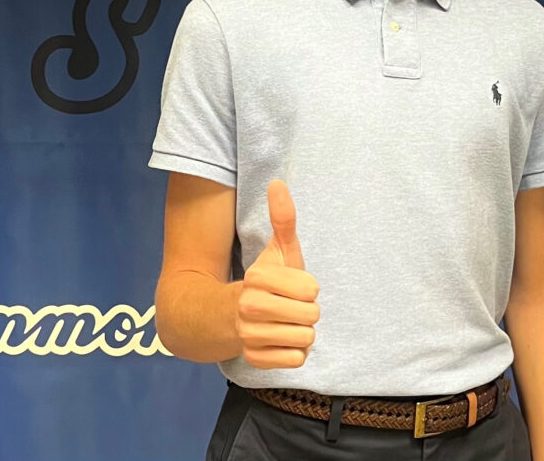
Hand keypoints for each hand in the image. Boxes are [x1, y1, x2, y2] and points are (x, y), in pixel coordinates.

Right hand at [236, 179, 320, 368]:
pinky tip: (279, 341)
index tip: (293, 286)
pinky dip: (294, 353)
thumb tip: (278, 182)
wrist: (232, 315)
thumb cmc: (268, 280)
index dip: (308, 288)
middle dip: (308, 312)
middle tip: (291, 306)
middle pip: (311, 317)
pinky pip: (296, 361)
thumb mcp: (278, 249)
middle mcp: (250, 307)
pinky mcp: (254, 360)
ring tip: (285, 323)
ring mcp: (250, 335)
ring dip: (302, 333)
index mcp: (258, 278)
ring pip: (305, 340)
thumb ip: (283, 218)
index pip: (311, 290)